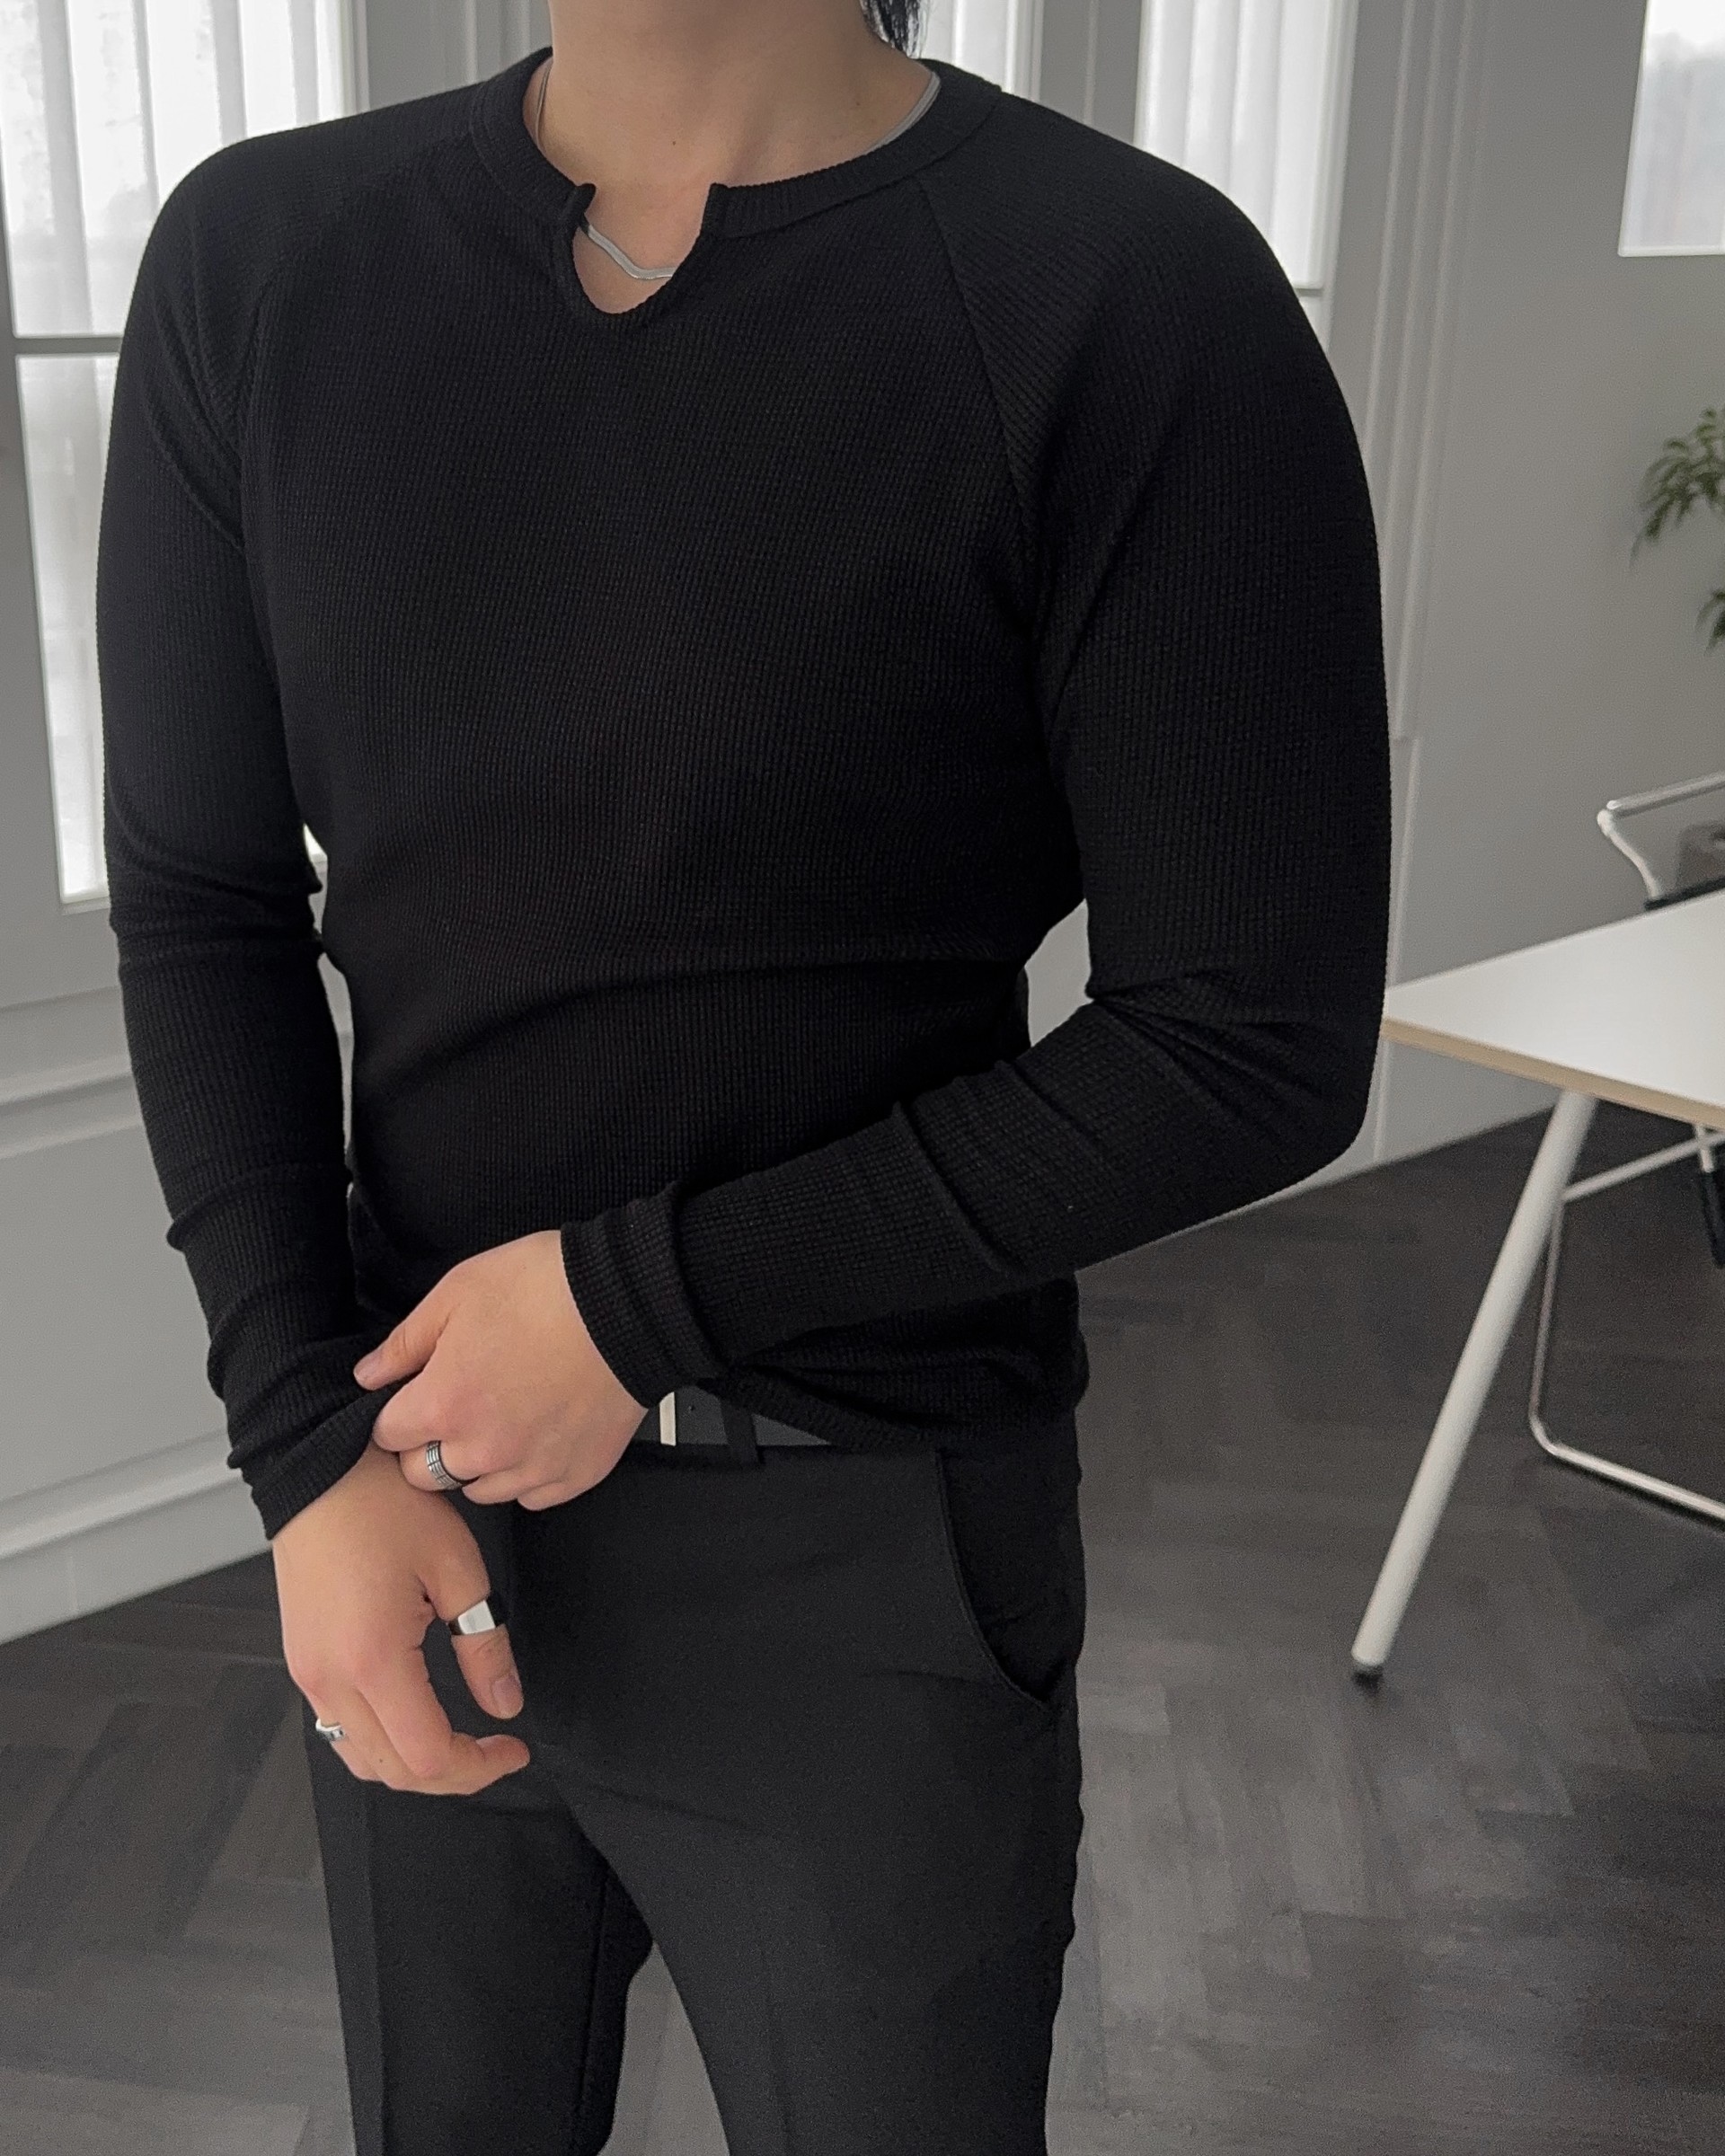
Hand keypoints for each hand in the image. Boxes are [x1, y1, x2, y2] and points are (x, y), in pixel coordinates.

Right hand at [273, 1441, 530, 1793]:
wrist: (317, 1471)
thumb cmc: (386, 1505)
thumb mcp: (457, 1568)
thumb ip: (484, 1646)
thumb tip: (506, 1704)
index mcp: (372, 1659)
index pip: (427, 1757)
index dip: (478, 1767)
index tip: (513, 1747)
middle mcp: (330, 1680)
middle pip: (392, 1772)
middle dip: (451, 1775)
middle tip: (496, 1751)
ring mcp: (307, 1676)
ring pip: (360, 1760)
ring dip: (412, 1765)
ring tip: (461, 1742)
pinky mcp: (301, 1663)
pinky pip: (338, 1729)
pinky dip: (380, 1741)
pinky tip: (416, 1715)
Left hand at [355, 1228, 646, 1509]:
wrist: (628, 1302)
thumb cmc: (544, 1288)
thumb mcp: (457, 1292)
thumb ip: (405, 1343)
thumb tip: (369, 1375)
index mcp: (444, 1404)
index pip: (387, 1437)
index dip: (398, 1413)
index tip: (416, 1396)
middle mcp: (482, 1449)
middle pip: (425, 1474)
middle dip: (430, 1444)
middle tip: (459, 1404)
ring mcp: (531, 1468)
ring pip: (478, 1490)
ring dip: (478, 1462)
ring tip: (503, 1417)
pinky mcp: (574, 1475)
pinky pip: (532, 1496)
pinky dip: (527, 1473)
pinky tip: (537, 1433)